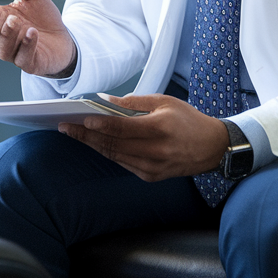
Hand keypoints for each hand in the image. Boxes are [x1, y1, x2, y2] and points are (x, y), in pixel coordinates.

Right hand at [0, 0, 75, 76]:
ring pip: (2, 49)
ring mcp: (16, 52)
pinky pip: (24, 58)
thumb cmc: (43, 18)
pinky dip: (26, 45)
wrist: (64, 39)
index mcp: (1, 21)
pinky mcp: (31, 63)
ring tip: (15, 21)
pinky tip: (32, 33)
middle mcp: (4, 38)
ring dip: (8, 35)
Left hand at [59, 94, 229, 181]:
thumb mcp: (164, 101)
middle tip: (66, 127)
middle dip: (86, 136)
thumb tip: (105, 102)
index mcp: (160, 129)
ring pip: (115, 156)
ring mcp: (153, 167)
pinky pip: (123, 163)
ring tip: (74, 134)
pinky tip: (94, 143)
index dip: (100, 125)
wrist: (212, 148)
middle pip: (113, 144)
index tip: (81, 120)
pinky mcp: (151, 176)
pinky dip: (108, 152)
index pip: (122, 129)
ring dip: (92, 145)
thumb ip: (134, 103)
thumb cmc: (188, 120)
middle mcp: (156, 151)